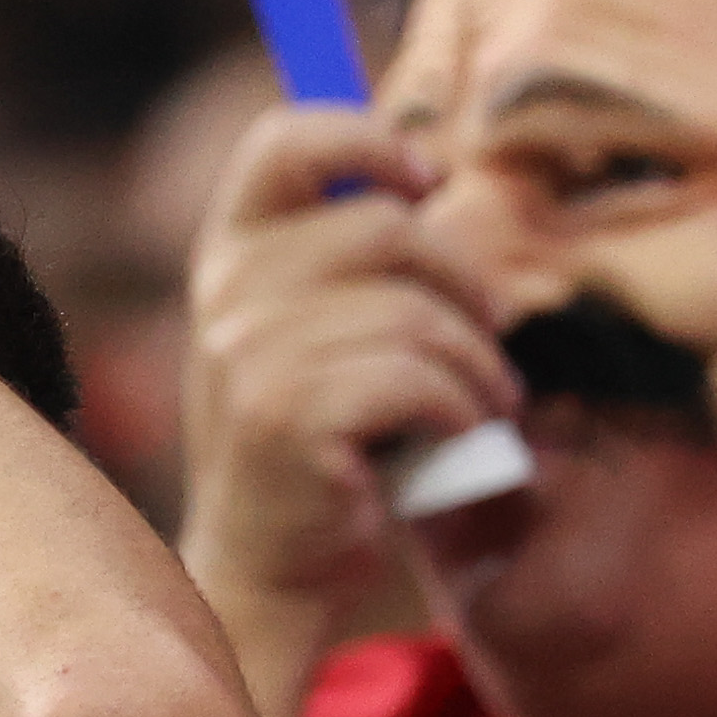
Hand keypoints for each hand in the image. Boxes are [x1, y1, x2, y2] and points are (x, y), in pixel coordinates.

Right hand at [175, 104, 519, 624]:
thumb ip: (345, 262)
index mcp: (228, 256)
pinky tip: (455, 440)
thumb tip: (425, 173)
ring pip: (414, 315)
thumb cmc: (320, 451)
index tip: (428, 182)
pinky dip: (460, 412)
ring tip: (482, 406)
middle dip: (463, 282)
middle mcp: (225, 294)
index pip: (282, 142)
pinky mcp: (285, 417)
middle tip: (490, 334)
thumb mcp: (314, 337)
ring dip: (475, 366)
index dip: (367, 140)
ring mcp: (248, 355)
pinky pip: (416, 380)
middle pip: (383, 227)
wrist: (272, 576)